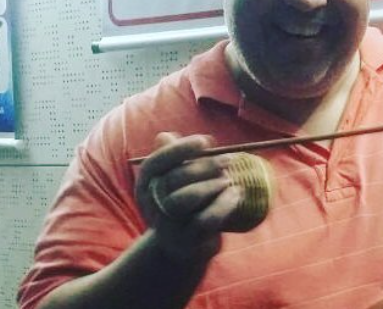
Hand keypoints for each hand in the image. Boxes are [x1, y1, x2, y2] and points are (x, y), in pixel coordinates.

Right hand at [135, 132, 241, 263]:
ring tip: (229, 178)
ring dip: (212, 184)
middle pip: (173, 179)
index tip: (204, 141)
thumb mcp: (177, 178)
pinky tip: (236, 193)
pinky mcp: (188, 241)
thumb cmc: (184, 200)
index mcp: (146, 185)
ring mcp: (168, 225)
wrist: (183, 245)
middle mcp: (152, 206)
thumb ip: (178, 157)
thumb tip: (180, 138)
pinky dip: (223, 204)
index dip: (179, 149)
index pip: (154, 164)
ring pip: (187, 198)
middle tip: (228, 159)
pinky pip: (205, 220)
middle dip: (204, 165)